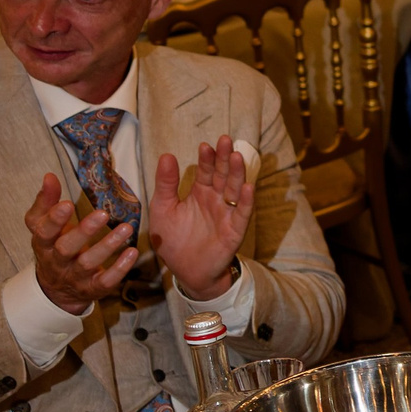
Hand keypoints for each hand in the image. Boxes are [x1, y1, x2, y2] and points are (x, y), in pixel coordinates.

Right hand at [26, 175, 136, 316]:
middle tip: (103, 213)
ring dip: (108, 245)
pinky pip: (106, 281)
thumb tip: (50, 176)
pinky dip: (120, 268)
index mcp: (43, 243)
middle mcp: (57, 261)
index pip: (44, 232)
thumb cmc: (53, 247)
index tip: (67, 204)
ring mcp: (75, 276)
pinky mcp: (92, 288)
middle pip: (66, 248)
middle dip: (84, 231)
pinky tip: (133, 252)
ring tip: (127, 228)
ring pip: (88, 263)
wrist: (57, 288)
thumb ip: (46, 202)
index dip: (54, 220)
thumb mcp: (43, 226)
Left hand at [148, 137, 253, 300]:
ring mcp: (227, 213)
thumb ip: (166, 184)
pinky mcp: (235, 230)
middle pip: (222, 175)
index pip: (205, 171)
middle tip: (225, 140)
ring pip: (234, 189)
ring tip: (237, 157)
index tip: (206, 145)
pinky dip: (246, 200)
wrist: (186, 271)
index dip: (206, 158)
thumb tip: (166, 155)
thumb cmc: (173, 241)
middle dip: (224, 158)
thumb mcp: (163, 209)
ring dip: (237, 173)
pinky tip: (248, 187)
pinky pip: (242, 213)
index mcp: (199, 193)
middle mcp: (216, 200)